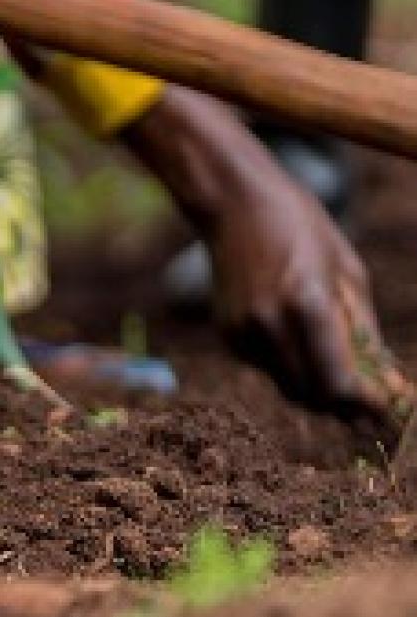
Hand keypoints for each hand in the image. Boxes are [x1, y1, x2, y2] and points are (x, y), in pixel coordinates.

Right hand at [206, 176, 406, 424]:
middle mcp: (268, 326)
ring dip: (318, 386)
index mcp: (306, 303)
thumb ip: (364, 332)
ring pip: (290, 386)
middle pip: (312, 396)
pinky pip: (269, 368)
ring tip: (339, 363)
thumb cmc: (302, 229)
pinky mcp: (228, 335)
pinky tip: (297, 332)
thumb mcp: (348, 273)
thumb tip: (389, 383)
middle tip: (371, 400)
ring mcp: (242, 333)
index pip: (339, 383)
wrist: (234, 205)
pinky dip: (291, 364)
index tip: (390, 411)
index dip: (368, 405)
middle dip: (344, 405)